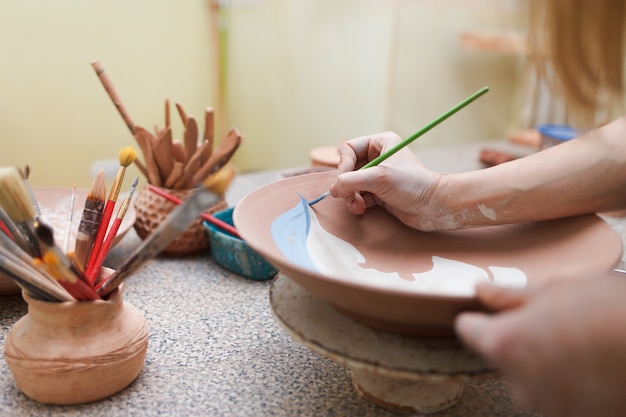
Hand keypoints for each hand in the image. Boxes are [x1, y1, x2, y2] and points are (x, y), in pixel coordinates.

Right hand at [329, 132, 442, 230]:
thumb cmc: (412, 185)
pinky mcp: (379, 192)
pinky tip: (362, 208)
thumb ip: (351, 181)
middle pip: (347, 168)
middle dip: (346, 184)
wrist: (434, 206)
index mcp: (380, 143)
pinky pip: (358, 195)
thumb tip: (333, 189)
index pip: (348, 149)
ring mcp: (378, 176)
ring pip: (351, 184)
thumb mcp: (379, 178)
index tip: (345, 180)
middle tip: (349, 196)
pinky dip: (357, 203)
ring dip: (350, 196)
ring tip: (357, 205)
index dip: (343, 165)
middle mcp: (377, 157)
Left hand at [455, 276, 625, 416]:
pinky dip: (567, 380)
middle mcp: (519, 381)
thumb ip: (511, 296)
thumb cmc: (613, 312)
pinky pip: (557, 393)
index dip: (478, 317)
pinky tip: (593, 363)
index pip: (468, 330)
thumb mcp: (558, 290)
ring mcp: (547, 405)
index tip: (487, 310)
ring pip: (529, 374)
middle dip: (518, 337)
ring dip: (543, 360)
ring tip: (580, 341)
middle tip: (552, 320)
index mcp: (506, 343)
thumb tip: (481, 292)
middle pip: (501, 354)